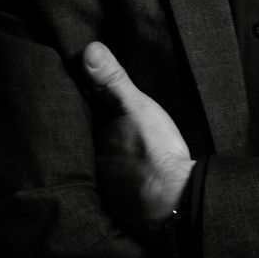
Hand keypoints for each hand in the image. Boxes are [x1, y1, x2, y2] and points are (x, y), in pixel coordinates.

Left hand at [82, 41, 194, 242]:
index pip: (82, 120)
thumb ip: (112, 80)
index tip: (84, 94)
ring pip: (104, 166)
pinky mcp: (125, 207)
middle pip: (91, 143)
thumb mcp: (135, 107)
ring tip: (115, 147)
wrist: (176, 200)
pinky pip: (118, 187)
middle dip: (94, 134)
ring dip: (108, 158)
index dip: (84, 107)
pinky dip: (122, 179)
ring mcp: (108, 190)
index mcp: (92, 141)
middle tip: (101, 121)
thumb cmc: (153, 151)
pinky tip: (130, 176)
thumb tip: (88, 50)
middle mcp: (93, 167)